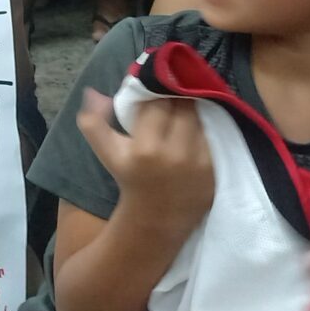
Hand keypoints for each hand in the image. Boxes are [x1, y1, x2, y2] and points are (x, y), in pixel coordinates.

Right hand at [77, 89, 213, 231]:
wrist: (156, 217)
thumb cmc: (130, 178)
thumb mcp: (106, 152)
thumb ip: (94, 122)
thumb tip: (93, 93)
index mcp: (145, 149)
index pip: (158, 103)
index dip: (155, 96)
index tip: (151, 98)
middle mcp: (175, 154)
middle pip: (183, 106)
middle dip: (175, 100)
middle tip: (169, 100)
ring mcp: (200, 163)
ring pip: (200, 118)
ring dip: (191, 112)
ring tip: (181, 115)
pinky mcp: (216, 169)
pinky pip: (212, 136)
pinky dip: (202, 130)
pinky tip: (191, 133)